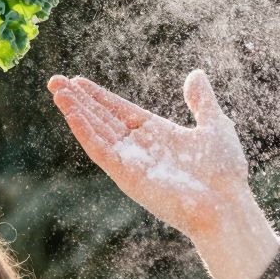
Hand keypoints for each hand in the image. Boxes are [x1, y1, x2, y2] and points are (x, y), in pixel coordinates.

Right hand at [48, 70, 253, 238]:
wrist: (225, 204)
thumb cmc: (224, 173)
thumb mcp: (214, 125)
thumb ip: (202, 101)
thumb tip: (196, 74)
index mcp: (156, 134)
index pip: (119, 110)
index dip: (98, 96)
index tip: (78, 81)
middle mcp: (139, 147)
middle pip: (102, 118)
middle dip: (78, 100)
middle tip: (54, 81)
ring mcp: (130, 161)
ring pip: (96, 131)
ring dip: (75, 111)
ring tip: (56, 91)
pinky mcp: (126, 174)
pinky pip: (100, 150)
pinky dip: (85, 131)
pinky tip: (71, 113)